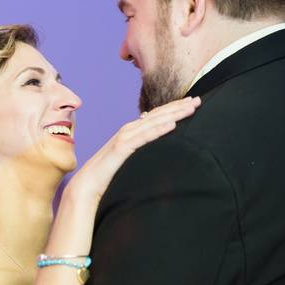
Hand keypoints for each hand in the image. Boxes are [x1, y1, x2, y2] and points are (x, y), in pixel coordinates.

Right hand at [66, 97, 200, 202]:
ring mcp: (124, 138)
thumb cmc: (107, 175)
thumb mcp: (128, 159)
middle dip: (178, 106)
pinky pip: (143, 138)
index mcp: (131, 132)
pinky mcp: (121, 149)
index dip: (174, 108)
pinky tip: (172, 125)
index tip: (191, 102)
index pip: (156, 116)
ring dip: (173, 114)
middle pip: (157, 115)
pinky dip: (157, 130)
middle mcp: (128, 131)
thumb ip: (139, 150)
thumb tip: (155, 148)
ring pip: (153, 123)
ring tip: (190, 108)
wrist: (87, 185)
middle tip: (198, 99)